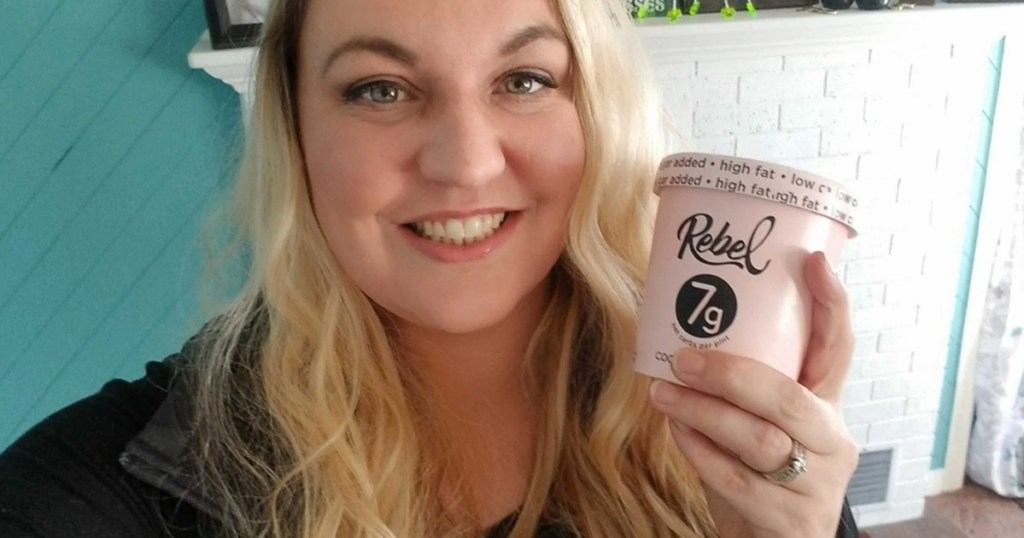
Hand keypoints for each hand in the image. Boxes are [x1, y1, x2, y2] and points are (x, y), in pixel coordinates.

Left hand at [649, 252, 858, 537]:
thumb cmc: (759, 472)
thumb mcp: (764, 425)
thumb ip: (745, 387)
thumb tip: (683, 330)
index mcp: (827, 405)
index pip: (839, 348)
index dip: (831, 305)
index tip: (812, 261)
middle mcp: (831, 441)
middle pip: (788, 398)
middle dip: (731, 374)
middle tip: (683, 358)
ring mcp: (817, 484)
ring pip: (760, 440)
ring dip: (703, 413)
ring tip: (663, 394)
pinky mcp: (790, 520)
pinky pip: (737, 480)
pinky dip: (699, 452)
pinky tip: (677, 432)